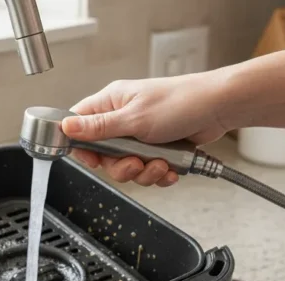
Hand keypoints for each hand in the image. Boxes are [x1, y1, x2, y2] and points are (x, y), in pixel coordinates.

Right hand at [61, 72, 234, 186]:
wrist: (218, 109)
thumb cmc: (180, 102)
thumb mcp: (133, 119)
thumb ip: (98, 128)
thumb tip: (66, 126)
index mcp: (111, 103)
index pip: (79, 124)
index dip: (81, 146)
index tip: (93, 159)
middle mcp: (123, 118)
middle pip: (104, 155)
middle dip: (121, 167)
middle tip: (135, 164)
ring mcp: (141, 134)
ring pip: (126, 166)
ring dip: (143, 173)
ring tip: (160, 165)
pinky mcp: (157, 147)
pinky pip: (147, 170)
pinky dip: (158, 174)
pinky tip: (170, 169)